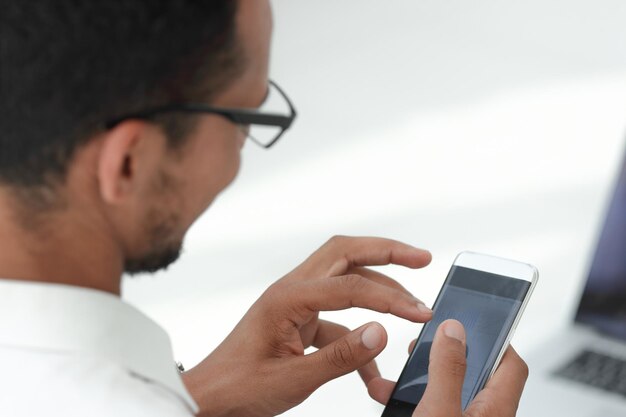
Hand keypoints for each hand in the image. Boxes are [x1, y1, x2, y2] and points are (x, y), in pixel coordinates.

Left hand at [181, 236, 432, 416]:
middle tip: (421, 258)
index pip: (349, 286)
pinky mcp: (298, 320)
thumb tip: (382, 332)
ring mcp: (295, 303)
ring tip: (411, 303)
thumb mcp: (293, 379)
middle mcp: (291, 290)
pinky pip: (337, 317)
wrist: (209, 399)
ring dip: (378, 286)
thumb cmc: (238, 388)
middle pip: (345, 252)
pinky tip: (373, 364)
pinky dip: (359, 333)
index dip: (390, 298)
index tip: (420, 312)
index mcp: (287, 298)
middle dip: (386, 251)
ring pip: (344, 277)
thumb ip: (341, 357)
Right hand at [369, 320, 528, 416]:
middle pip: (474, 374)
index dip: (496, 338)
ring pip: (446, 393)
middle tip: (422, 346)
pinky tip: (386, 396)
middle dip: (443, 356)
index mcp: (493, 409)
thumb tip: (455, 329)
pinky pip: (430, 410)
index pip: (510, 363)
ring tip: (393, 374)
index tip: (472, 320)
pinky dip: (410, 400)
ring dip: (418, 379)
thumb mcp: (439, 411)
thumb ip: (447, 369)